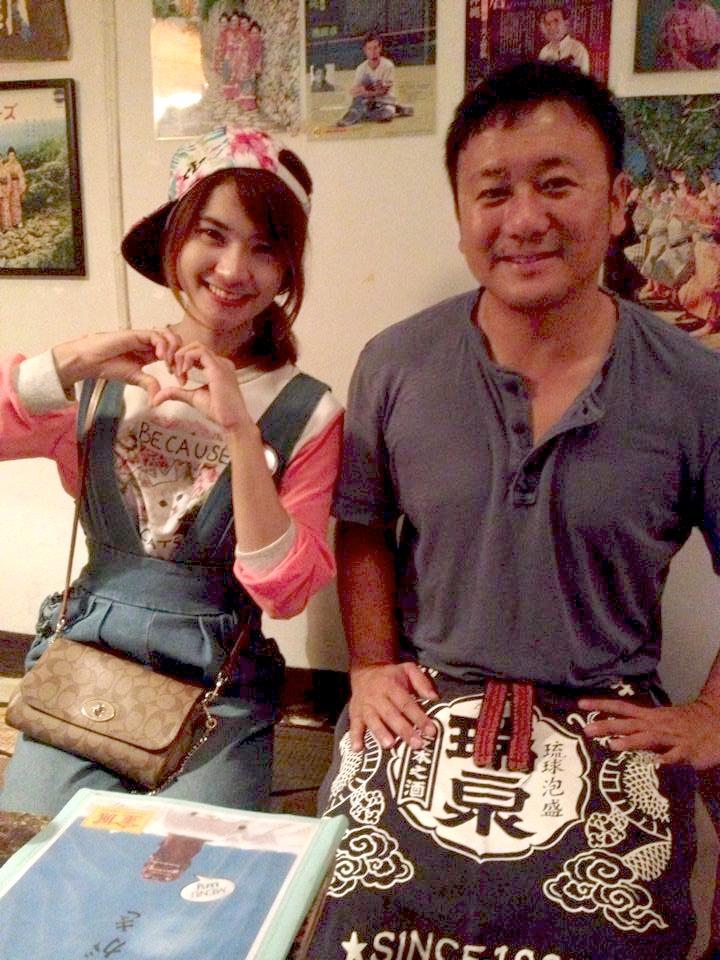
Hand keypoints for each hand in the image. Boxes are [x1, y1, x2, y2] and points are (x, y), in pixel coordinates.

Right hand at [52, 329, 177, 400]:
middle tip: (180, 372)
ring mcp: (144, 337)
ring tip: (170, 364)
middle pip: (176, 343)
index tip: (182, 380)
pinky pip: (156, 335)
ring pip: (169, 335)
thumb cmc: (109, 367)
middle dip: (181, 357)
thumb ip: (149, 385)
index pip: (174, 355)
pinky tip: (160, 357)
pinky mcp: (137, 333)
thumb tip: (157, 400)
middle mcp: (150, 344)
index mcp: (151, 354)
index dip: (180, 366)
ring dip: (174, 349)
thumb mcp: (135, 378)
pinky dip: (162, 345)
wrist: (92, 361)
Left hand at [151, 341, 250, 430]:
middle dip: (180, 355)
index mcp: (217, 368)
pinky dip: (187, 358)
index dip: (182, 359)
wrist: (231, 421)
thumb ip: (176, 393)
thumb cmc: (218, 412)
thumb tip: (156, 398)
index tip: (175, 374)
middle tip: (172, 370)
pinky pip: (200, 352)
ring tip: (178, 372)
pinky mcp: (218, 368)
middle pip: (196, 346)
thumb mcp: (192, 398)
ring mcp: (221, 363)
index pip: (197, 353)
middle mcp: (221, 362)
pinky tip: (183, 372)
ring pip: (197, 346)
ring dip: (182, 356)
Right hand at [348, 662, 438, 751]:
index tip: (431, 731)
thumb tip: (434, 698)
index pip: (407, 704)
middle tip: (417, 744)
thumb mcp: (408, 670)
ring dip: (380, 733)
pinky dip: (355, 737)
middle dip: (404, 730)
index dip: (419, 718)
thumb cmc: (391, 675)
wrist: (366, 670)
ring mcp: (365, 706)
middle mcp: (377, 697)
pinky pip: (354, 726)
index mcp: (391, 686)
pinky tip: (358, 748)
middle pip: (391, 715)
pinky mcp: (355, 714)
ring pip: (373, 720)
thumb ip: (422, 682)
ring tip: (389, 745)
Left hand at [579, 694, 719, 768]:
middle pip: (628, 723)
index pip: (621, 707)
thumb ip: (640, 727)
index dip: (601, 705)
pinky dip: (666, 758)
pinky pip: (675, 755)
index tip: (580, 703)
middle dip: (607, 726)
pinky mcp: (686, 750)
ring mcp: (671, 736)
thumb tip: (616, 731)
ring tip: (612, 746)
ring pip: (648, 738)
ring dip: (630, 741)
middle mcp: (656, 724)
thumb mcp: (659, 721)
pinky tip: (657, 763)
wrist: (715, 721)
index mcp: (649, 716)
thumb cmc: (684, 723)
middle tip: (586, 730)